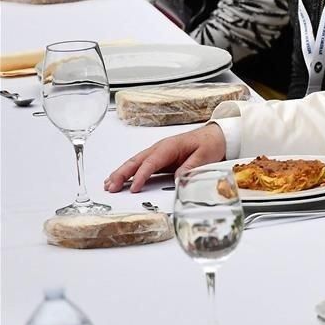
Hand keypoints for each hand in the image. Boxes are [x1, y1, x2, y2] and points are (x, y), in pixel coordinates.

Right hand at [104, 122, 226, 192]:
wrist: (216, 136)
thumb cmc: (210, 143)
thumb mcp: (204, 156)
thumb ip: (190, 167)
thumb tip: (177, 179)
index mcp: (169, 146)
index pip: (151, 162)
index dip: (141, 175)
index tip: (134, 187)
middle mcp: (160, 148)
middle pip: (137, 161)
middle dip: (121, 174)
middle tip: (110, 186)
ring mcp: (159, 153)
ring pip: (135, 163)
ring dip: (120, 173)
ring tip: (108, 185)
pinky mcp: (160, 159)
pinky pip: (141, 165)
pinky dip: (128, 172)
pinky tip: (119, 179)